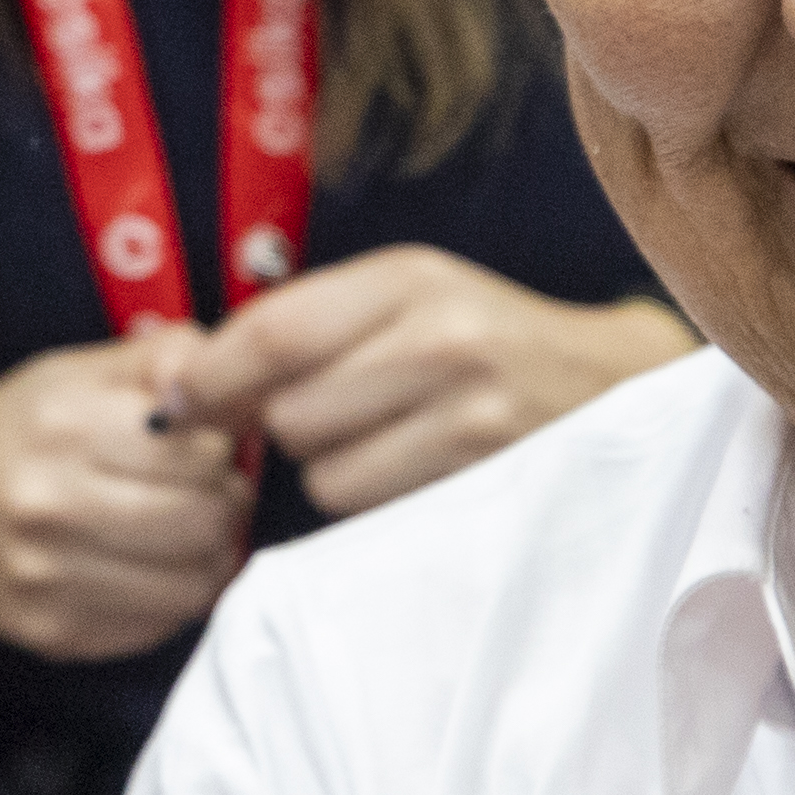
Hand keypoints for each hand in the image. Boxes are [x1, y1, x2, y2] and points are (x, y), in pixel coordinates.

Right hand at [0, 338, 251, 657]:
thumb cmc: (17, 430)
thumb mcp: (78, 370)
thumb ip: (163, 358)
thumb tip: (233, 379)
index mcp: (63, 425)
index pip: (202, 453)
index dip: (222, 450)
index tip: (209, 447)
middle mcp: (48, 504)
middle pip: (204, 521)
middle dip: (224, 504)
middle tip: (209, 493)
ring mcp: (48, 578)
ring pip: (193, 584)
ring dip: (209, 558)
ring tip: (187, 533)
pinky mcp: (53, 633)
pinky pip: (158, 627)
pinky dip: (172, 599)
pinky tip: (152, 568)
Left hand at [166, 253, 697, 516]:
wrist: (621, 389)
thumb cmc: (486, 343)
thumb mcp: (408, 300)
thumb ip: (303, 330)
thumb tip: (174, 385)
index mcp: (412, 280)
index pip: (274, 333)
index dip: (208, 379)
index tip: (174, 408)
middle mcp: (443, 340)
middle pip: (289, 415)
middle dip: (288, 429)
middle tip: (338, 418)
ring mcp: (474, 419)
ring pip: (325, 476)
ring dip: (336, 471)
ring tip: (395, 443)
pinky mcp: (491, 484)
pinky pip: (374, 515)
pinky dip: (377, 505)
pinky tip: (421, 475)